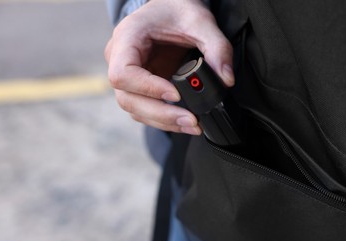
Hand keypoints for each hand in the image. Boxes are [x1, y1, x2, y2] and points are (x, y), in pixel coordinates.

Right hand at [104, 0, 233, 134]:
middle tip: (191, 121)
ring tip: (192, 125)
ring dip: (163, 121)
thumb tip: (225, 79)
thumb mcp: (200, 21)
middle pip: (127, 98)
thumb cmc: (176, 8)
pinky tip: (184, 121)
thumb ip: (217, 48)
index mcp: (127, 38)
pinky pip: (144, 109)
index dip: (147, 88)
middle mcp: (119, 59)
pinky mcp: (139, 87)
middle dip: (160, 114)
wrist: (170, 8)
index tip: (176, 94)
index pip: (123, 73)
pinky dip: (163, 119)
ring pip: (135, 109)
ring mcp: (128, 76)